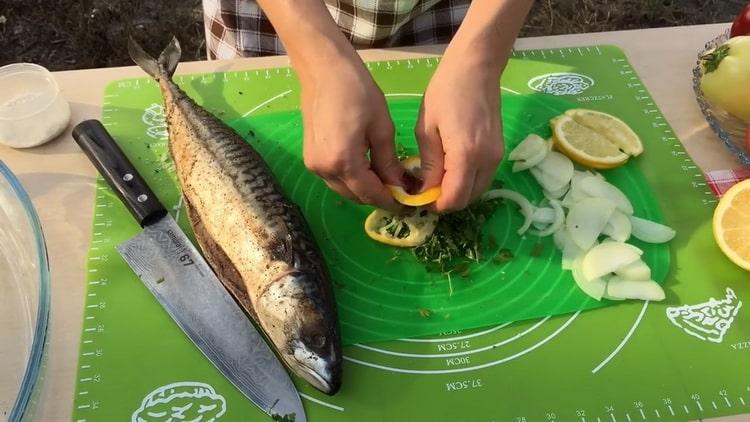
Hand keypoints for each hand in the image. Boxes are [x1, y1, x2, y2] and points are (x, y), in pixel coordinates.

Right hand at [299, 60, 403, 210]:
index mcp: (343, 162)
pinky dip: (351, 179)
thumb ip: (389, 162)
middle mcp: (324, 169)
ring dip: (364, 189)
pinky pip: (334, 178)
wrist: (323, 69)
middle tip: (400, 190)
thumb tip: (400, 186)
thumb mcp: (381, 127)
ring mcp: (313, 165)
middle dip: (378, 196)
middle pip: (355, 196)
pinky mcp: (310, 158)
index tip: (408, 203)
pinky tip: (367, 168)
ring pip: (344, 190)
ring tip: (386, 179)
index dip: (391, 201)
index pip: (370, 194)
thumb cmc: (356, 90)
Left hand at [416, 54, 503, 212]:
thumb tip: (425, 192)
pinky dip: (466, 182)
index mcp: (466, 156)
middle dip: (445, 202)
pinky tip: (450, 170)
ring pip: (476, 191)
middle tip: (424, 191)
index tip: (417, 199)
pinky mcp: (499, 152)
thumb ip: (428, 165)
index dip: (434, 206)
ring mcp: (496, 157)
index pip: (453, 199)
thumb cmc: (446, 92)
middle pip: (467, 200)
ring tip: (435, 180)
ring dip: (456, 193)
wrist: (476, 68)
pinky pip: (482, 178)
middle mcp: (487, 161)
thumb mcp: (426, 129)